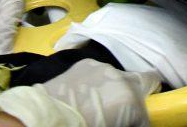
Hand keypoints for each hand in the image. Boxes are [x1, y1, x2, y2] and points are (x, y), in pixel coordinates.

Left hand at [0, 59, 159, 126]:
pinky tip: (85, 99)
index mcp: (129, 97)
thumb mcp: (112, 126)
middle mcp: (118, 76)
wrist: (34, 123)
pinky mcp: (79, 65)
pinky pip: (99, 74)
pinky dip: (98, 85)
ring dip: (117, 89)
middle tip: (126, 114)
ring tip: (100, 107)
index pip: (153, 106)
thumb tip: (133, 120)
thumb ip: (128, 120)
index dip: (149, 114)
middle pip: (145, 80)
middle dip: (140, 96)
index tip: (139, 123)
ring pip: (119, 77)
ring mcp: (98, 68)